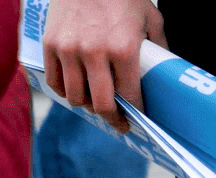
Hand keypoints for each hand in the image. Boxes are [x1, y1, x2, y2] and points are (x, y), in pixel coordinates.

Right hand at [43, 0, 167, 133]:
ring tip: (97, 102)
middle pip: (100, 105)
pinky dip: (65, 90)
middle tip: (119, 122)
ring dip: (87, 105)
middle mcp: (95, 53)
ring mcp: (69, 49)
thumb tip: (165, 72)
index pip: (130, 97)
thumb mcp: (150, 18)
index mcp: (124, 49)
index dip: (136, 113)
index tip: (139, 119)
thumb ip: (158, 47)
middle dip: (113, 118)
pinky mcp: (50, 44)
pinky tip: (76, 89)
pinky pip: (55, 81)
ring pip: (75, 97)